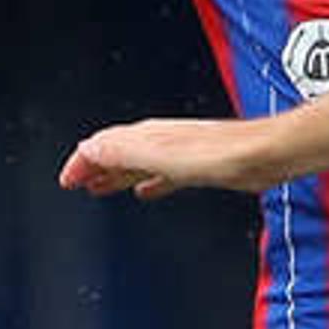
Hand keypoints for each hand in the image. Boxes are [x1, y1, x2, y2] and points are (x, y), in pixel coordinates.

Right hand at [61, 117, 281, 199]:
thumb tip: (88, 151)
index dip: (80, 163)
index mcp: (145, 137)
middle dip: (94, 167)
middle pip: (116, 153)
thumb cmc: (219, 154)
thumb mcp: (159, 155)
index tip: (67, 180)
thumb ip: (122, 152)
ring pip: (136, 163)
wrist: (261, 154)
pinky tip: (147, 191)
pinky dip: (147, 182)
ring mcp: (178, 153)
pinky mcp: (197, 166)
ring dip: (116, 174)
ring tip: (101, 186)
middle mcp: (159, 141)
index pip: (101, 146)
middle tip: (76, 182)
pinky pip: (161, 174)